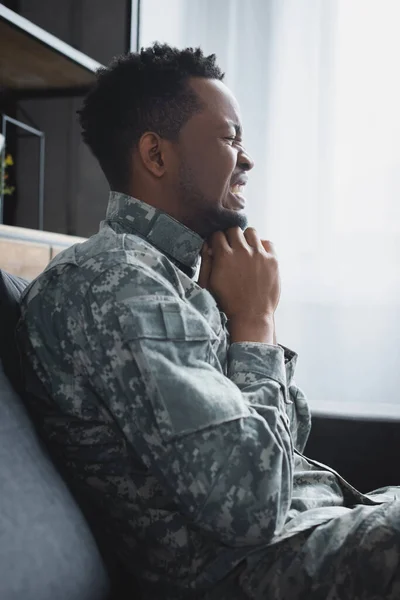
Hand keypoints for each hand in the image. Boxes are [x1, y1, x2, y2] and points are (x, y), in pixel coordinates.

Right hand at [200, 227, 279, 343]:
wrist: (250, 316)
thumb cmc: (227, 303)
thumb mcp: (209, 284)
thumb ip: (206, 262)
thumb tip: (207, 246)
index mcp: (224, 256)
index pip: (217, 234)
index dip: (216, 240)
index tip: (218, 247)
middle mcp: (242, 251)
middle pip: (234, 229)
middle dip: (230, 237)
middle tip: (231, 248)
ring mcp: (259, 255)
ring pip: (251, 232)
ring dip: (246, 239)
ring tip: (246, 250)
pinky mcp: (273, 260)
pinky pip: (268, 243)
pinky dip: (262, 246)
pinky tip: (258, 256)